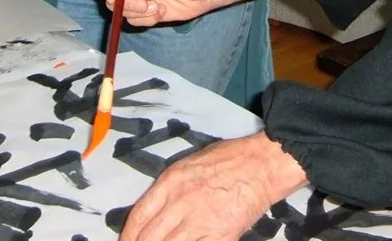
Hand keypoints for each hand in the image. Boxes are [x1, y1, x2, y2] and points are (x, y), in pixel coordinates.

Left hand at [120, 133, 307, 240]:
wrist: (262, 164)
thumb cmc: (229, 158)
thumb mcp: (190, 164)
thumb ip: (171, 188)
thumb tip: (158, 210)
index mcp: (171, 182)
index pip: (139, 216)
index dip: (129, 235)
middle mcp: (181, 203)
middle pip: (150, 237)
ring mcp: (200, 222)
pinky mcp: (220, 236)